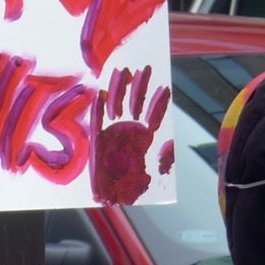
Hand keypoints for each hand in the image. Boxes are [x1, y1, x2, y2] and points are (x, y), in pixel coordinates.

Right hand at [90, 66, 171, 205]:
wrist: (111, 196)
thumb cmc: (131, 187)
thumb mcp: (154, 173)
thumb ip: (162, 158)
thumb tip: (168, 145)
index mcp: (145, 138)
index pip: (155, 115)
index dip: (160, 103)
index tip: (165, 87)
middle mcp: (129, 131)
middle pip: (136, 103)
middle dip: (141, 86)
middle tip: (145, 67)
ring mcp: (113, 132)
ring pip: (117, 105)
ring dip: (120, 89)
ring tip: (124, 71)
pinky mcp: (97, 138)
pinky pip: (96, 119)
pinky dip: (97, 107)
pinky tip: (99, 93)